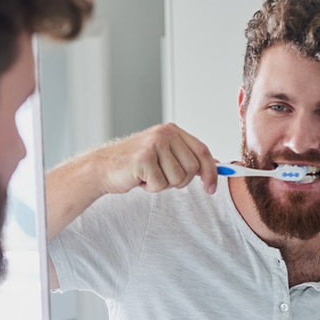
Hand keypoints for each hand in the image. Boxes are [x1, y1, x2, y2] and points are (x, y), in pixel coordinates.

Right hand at [90, 123, 218, 195]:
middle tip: (161, 176)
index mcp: (172, 130)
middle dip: (179, 181)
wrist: (104, 167)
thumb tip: (216, 167)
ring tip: (148, 175)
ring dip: (163, 184)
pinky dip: (150, 188)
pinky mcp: (144, 159)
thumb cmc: (135, 164)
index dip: (211, 172)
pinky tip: (139, 178)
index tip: (211, 188)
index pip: (203, 151)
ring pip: (178, 179)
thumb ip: (187, 157)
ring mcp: (154, 145)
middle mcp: (165, 134)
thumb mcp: (165, 155)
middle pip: (192, 168)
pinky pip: (160, 185)